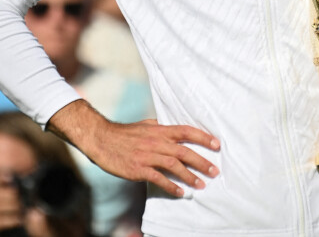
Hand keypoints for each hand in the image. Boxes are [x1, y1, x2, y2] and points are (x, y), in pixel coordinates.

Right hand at [48, 100, 220, 197]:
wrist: (102, 139)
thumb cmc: (125, 132)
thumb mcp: (146, 125)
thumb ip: (161, 128)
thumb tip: (174, 129)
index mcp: (160, 129)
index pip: (186, 131)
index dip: (203, 137)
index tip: (217, 144)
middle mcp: (157, 141)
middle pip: (184, 151)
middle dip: (202, 161)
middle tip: (215, 171)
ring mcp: (148, 155)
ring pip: (174, 166)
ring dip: (190, 176)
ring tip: (202, 184)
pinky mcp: (138, 169)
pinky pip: (158, 179)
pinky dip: (171, 186)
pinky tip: (180, 193)